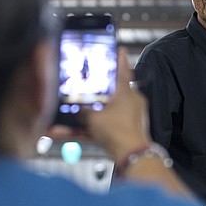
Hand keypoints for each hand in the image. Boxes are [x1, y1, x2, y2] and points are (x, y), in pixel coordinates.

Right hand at [46, 47, 150, 164]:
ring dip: (90, 115)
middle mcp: (132, 101)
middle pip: (112, 92)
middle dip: (97, 93)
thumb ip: (83, 110)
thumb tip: (76, 109)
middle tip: (86, 88)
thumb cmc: (118, 132)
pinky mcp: (128, 130)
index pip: (122, 69)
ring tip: (73, 120)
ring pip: (107, 111)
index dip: (119, 58)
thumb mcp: (93, 118)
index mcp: (126, 92)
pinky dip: (93, 129)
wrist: (131, 156)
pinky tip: (75, 134)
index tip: (119, 49)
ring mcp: (132, 116)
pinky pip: (108, 125)